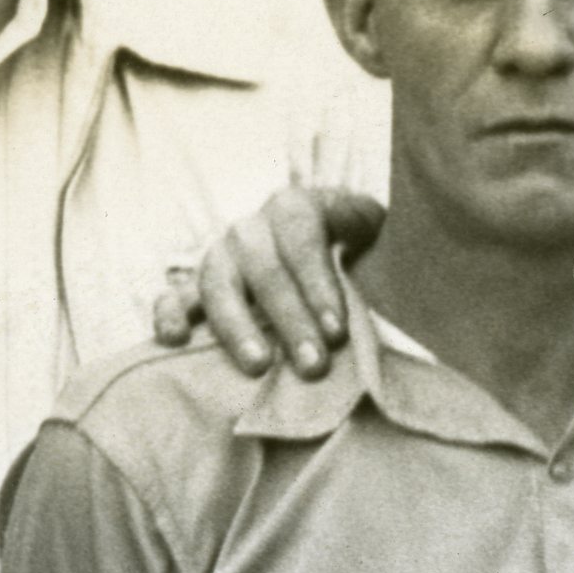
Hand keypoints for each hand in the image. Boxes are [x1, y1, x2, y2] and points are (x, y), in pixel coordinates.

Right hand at [169, 186, 381, 379]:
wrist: (330, 246)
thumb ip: (385, 247)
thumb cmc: (358, 249)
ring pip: (216, 282)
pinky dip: (168, 314)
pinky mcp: (195, 285)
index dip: (318, 283)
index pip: (302, 237)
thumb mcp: (377, 233)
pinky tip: (175, 340)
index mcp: (295, 206)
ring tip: (258, 366)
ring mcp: (218, 255)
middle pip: (262, 267)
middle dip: (288, 318)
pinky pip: (172, 296)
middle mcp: (251, 227)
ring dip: (236, 325)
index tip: (338, 331)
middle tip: (312, 365)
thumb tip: (404, 282)